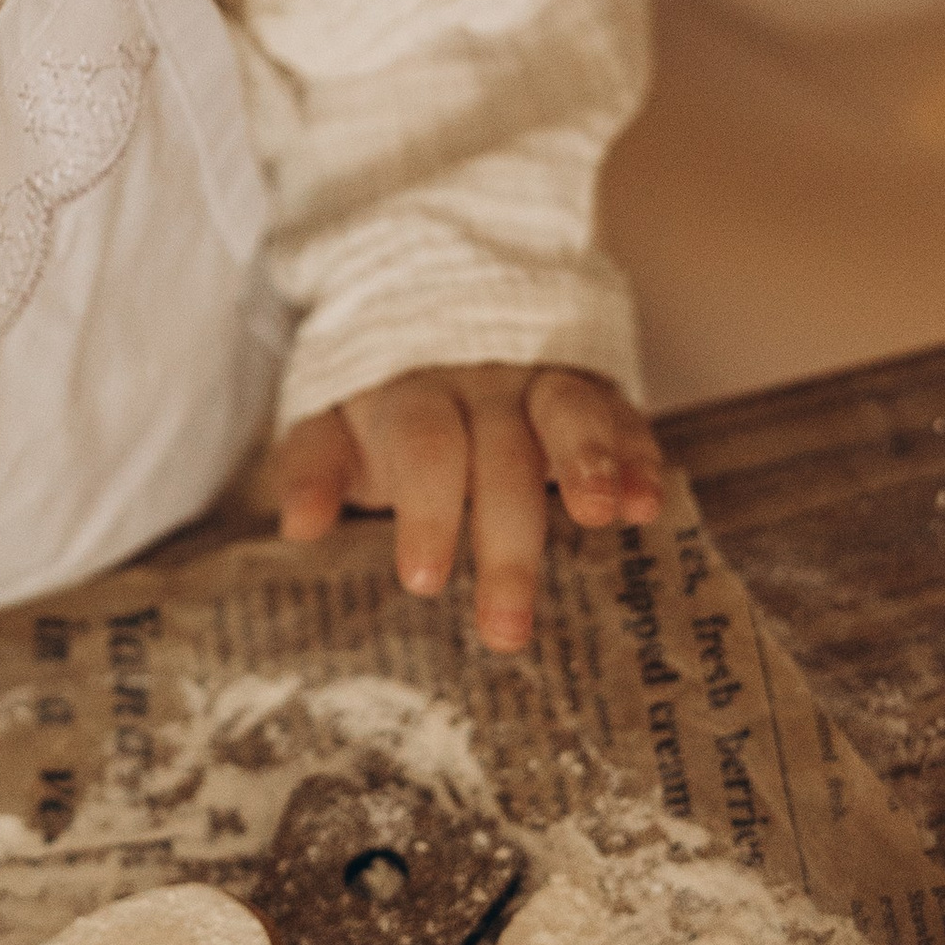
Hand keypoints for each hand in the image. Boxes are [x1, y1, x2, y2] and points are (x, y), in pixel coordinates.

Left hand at [269, 362, 663, 655]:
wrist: (436, 315)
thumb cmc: (384, 409)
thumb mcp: (332, 427)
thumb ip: (312, 467)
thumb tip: (296, 525)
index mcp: (412, 399)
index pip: (423, 450)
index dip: (426, 512)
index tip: (423, 581)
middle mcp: (480, 386)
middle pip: (499, 455)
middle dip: (508, 543)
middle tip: (506, 629)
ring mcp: (540, 382)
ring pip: (567, 412)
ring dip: (588, 461)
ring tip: (603, 518)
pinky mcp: (595, 390)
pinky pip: (621, 413)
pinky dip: (638, 455)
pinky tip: (648, 504)